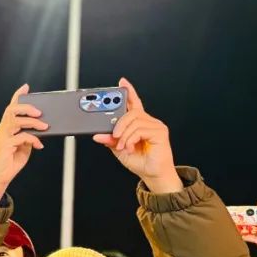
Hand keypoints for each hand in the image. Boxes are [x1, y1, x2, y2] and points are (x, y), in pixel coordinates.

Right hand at [0, 85, 47, 200]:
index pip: (10, 108)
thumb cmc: (10, 162)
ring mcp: (2, 137)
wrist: (0, 178)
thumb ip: (29, 137)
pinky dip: (33, 139)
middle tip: (39, 112)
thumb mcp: (23, 147)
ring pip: (16, 121)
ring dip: (32, 122)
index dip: (17, 97)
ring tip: (44, 126)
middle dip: (27, 107)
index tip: (25, 87)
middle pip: (12, 110)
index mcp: (6, 128)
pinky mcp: (5, 146)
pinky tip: (39, 145)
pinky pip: (21, 137)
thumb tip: (39, 130)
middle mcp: (2, 130)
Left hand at [93, 78, 181, 192]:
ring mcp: (156, 126)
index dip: (129, 92)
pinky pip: (140, 130)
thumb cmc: (140, 161)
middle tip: (114, 136)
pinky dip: (130, 139)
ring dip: (123, 135)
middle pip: (131, 112)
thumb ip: (110, 140)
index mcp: (139, 124)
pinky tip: (128, 147)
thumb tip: (97, 135)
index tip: (122, 82)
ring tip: (121, 146)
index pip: (134, 104)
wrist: (153, 174)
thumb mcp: (118, 149)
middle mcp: (149, 122)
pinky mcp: (160, 132)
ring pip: (134, 121)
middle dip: (118, 123)